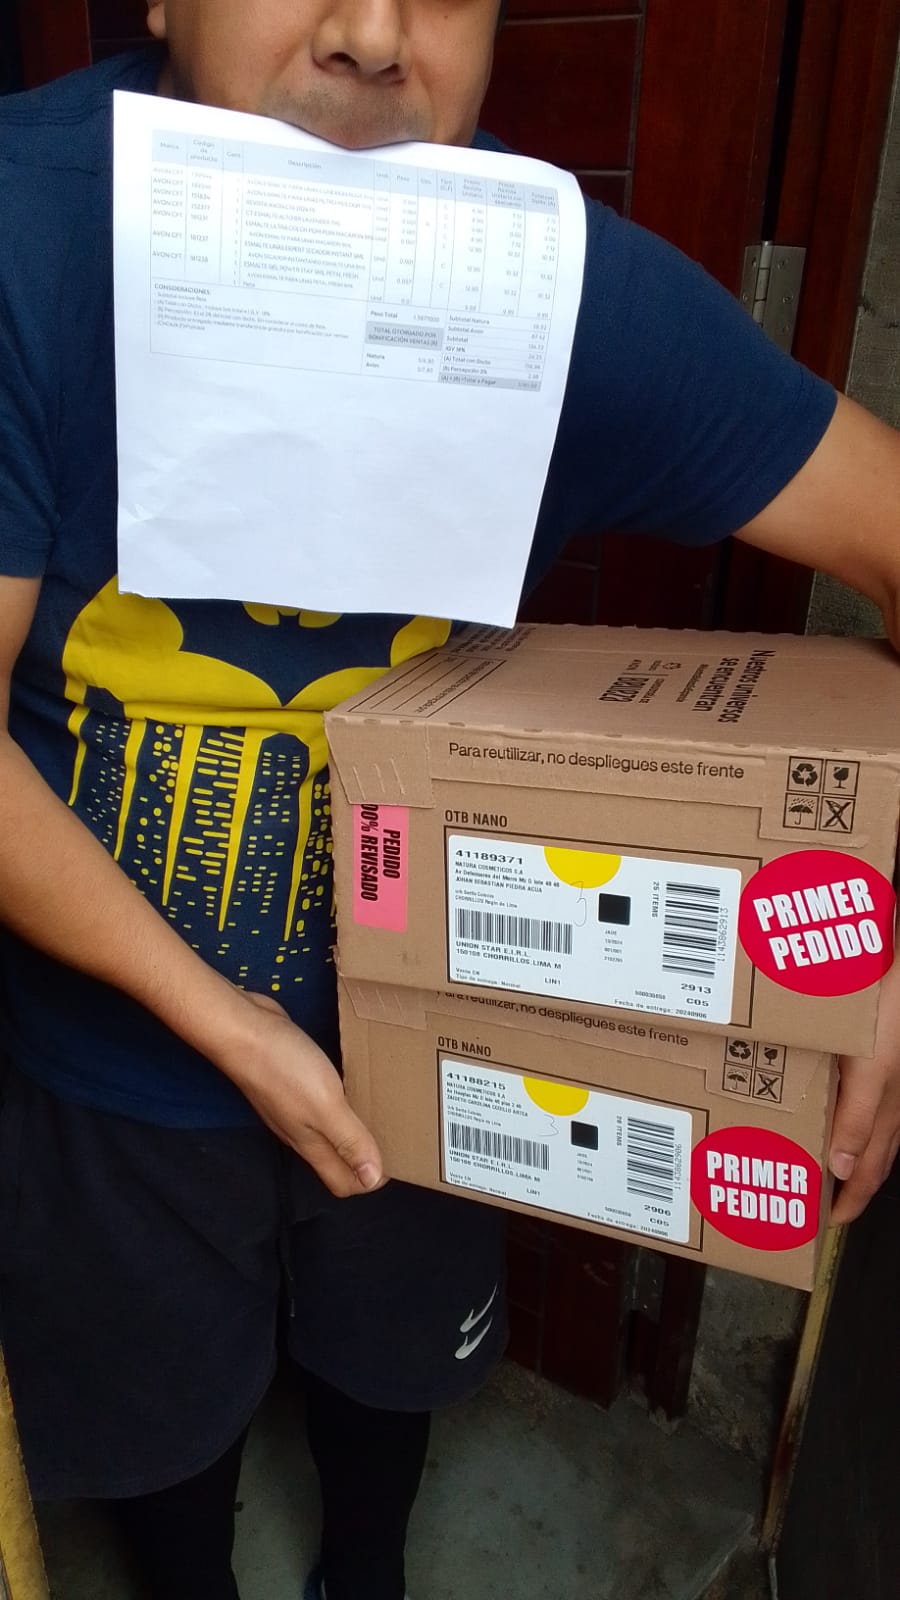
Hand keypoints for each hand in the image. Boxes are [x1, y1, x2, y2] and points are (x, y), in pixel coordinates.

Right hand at [220, 991, 384, 1198]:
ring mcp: (293, 1106)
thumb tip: (371, 1181)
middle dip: (368, 1153)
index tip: (399, 1156)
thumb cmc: (284, 1068)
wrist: (241, 1029)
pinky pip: (321, 1100)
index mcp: (310, 1144)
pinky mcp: (291, 1081)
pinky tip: (353, 1081)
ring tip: (384, 1105)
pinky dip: (342, 1099)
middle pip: (338, 1158)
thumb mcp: (325, 1106)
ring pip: (330, 1129)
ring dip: (357, 1124)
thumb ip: (349, 1140)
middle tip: (398, 1131)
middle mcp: (301, 1131)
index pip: (342, 1183)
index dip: (370, 1179)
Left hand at [831, 944, 899, 1222]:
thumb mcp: (874, 1062)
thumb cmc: (889, 1003)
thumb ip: (860, 1114)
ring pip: (866, 1121)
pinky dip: (845, 1107)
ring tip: (809, 1157)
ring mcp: (886, 1069)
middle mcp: (891, 1091)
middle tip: (811, 1198)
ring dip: (844, 1145)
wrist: (895, 949)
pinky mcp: (877, 1048)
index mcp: (888, 1102)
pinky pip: (864, 1090)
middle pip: (869, 1150)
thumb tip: (846, 1169)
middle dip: (844, 1179)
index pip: (871, 1171)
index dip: (851, 1202)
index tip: (826, 1225)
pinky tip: (820, 1099)